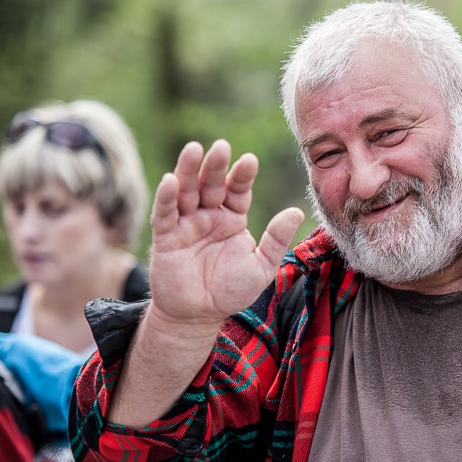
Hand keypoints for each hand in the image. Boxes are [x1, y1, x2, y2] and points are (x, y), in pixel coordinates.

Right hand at [148, 140, 303, 330]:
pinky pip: (164, 213)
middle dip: (216, 165)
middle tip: (221, 146)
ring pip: (187, 191)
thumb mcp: (261, 267)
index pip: (238, 190)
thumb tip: (296, 211)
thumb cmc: (231, 290)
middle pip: (211, 183)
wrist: (199, 316)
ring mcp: (186, 223)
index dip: (242, 175)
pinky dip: (166, 196)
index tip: (249, 160)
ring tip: (194, 150)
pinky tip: (171, 181)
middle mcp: (209, 215)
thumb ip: (277, 239)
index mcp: (232, 217)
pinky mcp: (165, 236)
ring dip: (189, 170)